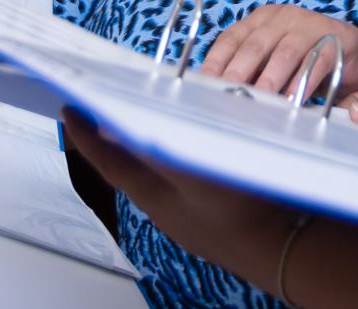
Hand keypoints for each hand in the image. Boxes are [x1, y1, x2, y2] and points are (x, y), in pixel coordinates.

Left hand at [62, 109, 294, 290]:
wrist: (288, 249)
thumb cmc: (242, 210)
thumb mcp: (194, 170)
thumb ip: (156, 147)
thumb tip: (118, 126)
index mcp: (154, 197)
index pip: (108, 162)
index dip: (86, 136)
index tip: (69, 110)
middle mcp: (167, 209)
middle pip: (130, 168)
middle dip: (115, 138)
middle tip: (104, 109)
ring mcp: (191, 217)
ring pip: (159, 175)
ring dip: (149, 147)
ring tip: (148, 119)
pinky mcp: (215, 217)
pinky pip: (186, 183)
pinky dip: (181, 158)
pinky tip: (199, 146)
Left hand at [202, 4, 357, 97]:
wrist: (352, 54)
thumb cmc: (304, 61)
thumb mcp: (272, 62)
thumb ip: (250, 72)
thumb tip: (218, 95)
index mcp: (259, 20)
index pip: (230, 39)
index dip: (216, 61)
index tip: (204, 84)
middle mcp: (281, 16)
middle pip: (255, 45)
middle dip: (240, 72)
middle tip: (229, 96)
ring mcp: (309, 23)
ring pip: (284, 52)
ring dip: (271, 79)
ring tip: (261, 101)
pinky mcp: (336, 37)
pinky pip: (317, 60)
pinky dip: (304, 81)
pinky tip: (295, 99)